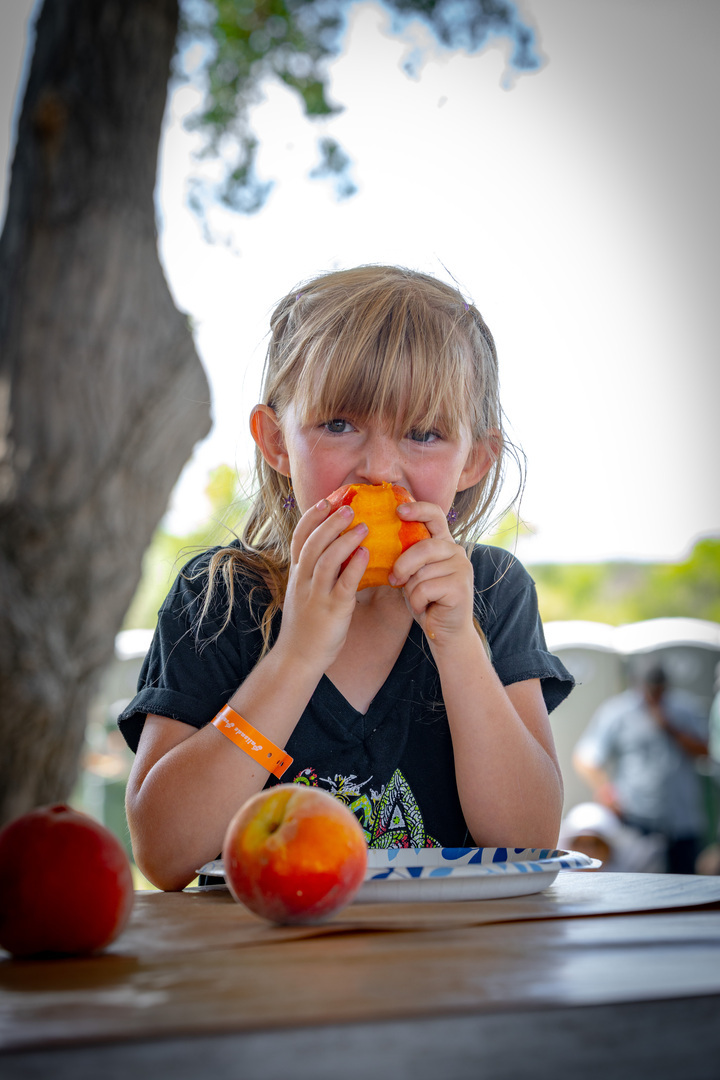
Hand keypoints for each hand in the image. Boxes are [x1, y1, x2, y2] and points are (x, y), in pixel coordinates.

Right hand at [276, 500, 368, 672]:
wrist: (297, 657)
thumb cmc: (305, 625)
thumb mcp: (304, 593)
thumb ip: (315, 572)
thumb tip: (337, 551)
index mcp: (296, 574)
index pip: (300, 538)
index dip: (312, 518)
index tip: (325, 501)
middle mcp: (303, 580)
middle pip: (314, 543)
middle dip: (330, 522)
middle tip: (348, 507)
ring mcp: (316, 594)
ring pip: (327, 560)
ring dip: (345, 540)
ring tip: (363, 526)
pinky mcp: (332, 609)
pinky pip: (343, 583)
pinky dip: (354, 566)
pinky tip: (366, 554)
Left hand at [389, 500, 474, 644]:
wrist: (445, 631)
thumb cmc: (425, 599)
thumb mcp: (413, 573)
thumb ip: (406, 555)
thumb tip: (377, 538)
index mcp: (443, 543)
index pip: (435, 515)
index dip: (417, 509)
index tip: (398, 510)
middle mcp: (456, 551)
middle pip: (424, 546)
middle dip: (403, 565)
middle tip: (395, 579)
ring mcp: (461, 568)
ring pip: (422, 572)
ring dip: (411, 590)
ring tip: (418, 599)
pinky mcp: (460, 587)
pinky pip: (425, 588)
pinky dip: (417, 602)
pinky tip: (424, 608)